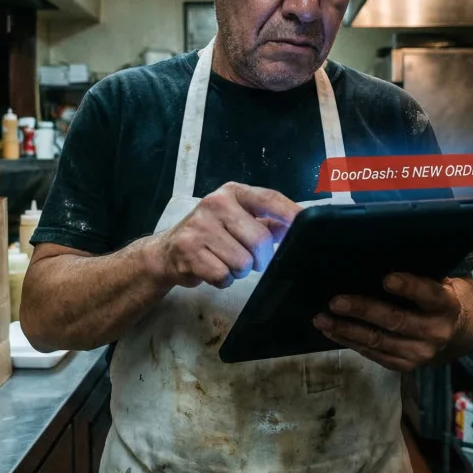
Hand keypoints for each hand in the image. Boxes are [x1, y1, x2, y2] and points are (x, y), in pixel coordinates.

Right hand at [147, 182, 298, 289]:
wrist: (166, 252)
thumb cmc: (209, 235)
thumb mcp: (236, 219)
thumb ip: (267, 221)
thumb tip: (297, 224)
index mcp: (232, 193)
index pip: (269, 199)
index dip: (290, 213)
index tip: (305, 225)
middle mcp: (215, 204)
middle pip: (260, 240)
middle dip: (260, 258)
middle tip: (247, 258)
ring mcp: (200, 227)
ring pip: (243, 262)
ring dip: (240, 270)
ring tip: (224, 261)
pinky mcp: (189, 252)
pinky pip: (224, 275)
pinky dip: (223, 279)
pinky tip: (213, 269)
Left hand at [313, 273, 472, 371]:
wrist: (458, 335)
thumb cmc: (441, 296)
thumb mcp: (441, 280)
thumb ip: (420, 271)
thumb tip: (380, 252)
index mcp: (447, 305)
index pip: (429, 294)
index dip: (409, 287)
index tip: (387, 279)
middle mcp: (436, 332)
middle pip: (395, 321)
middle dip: (363, 310)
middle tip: (336, 301)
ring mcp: (420, 353)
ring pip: (378, 341)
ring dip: (347, 330)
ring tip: (322, 319)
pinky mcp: (406, 366)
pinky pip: (374, 355)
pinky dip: (351, 343)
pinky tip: (332, 331)